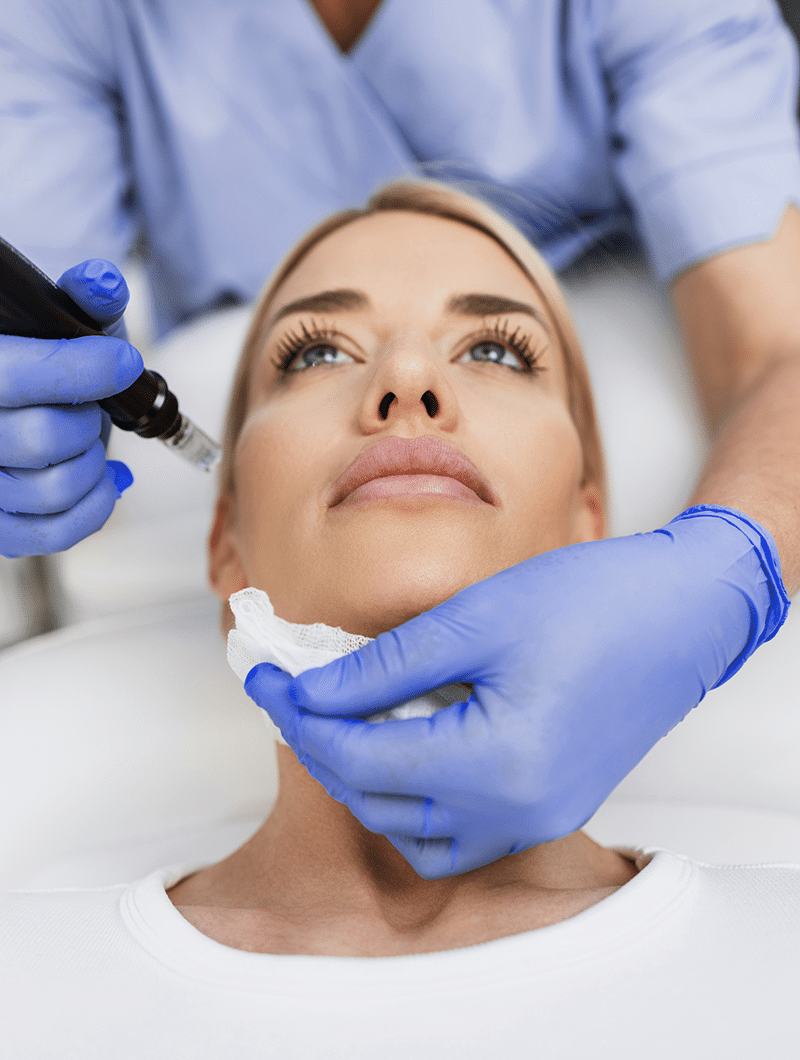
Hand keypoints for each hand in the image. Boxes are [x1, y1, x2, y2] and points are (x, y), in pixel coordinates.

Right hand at [0, 260, 141, 556]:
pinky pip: (54, 534)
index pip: (14, 377)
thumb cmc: (47, 356)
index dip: (80, 370)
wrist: (32, 399)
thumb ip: (86, 297)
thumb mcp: (65, 316)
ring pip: (54, 490)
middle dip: (89, 420)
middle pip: (44, 439)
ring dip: (95, 463)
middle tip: (94, 406)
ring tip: (92, 438)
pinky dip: (96, 507)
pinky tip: (108, 479)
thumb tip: (103, 284)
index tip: (123, 360)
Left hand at [245, 506, 788, 879]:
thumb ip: (384, 667)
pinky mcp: (547, 808)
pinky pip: (457, 832)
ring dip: (363, 779)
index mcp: (497, 767)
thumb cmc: (594, 603)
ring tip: (337, 719)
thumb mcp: (475, 620)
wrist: (682, 614)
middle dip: (322, 744)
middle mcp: (516, 813)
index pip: (361, 758)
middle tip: (289, 691)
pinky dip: (411, 800)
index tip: (264, 675)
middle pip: (379, 800)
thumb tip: (312, 690)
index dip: (302, 715)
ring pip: (412, 828)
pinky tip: (398, 749)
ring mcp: (536, 819)